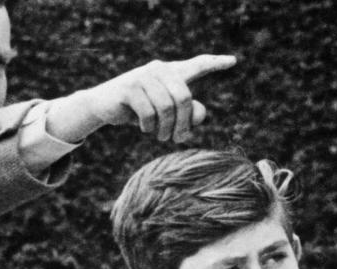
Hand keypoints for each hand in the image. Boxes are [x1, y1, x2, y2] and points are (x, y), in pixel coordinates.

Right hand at [47, 54, 236, 143]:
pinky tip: (145, 130)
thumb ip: (187, 114)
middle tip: (178, 139)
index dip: (215, 64)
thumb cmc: (139, 110)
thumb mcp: (164, 115)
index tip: (233, 62)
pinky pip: (148, 112)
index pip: (197, 65)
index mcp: (171, 72)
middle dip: (183, 123)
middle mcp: (159, 68)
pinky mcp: (129, 87)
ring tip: (161, 137)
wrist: (103, 106)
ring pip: (167, 107)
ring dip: (165, 128)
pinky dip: (149, 127)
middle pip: (184, 98)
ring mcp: (143, 75)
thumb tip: (199, 114)